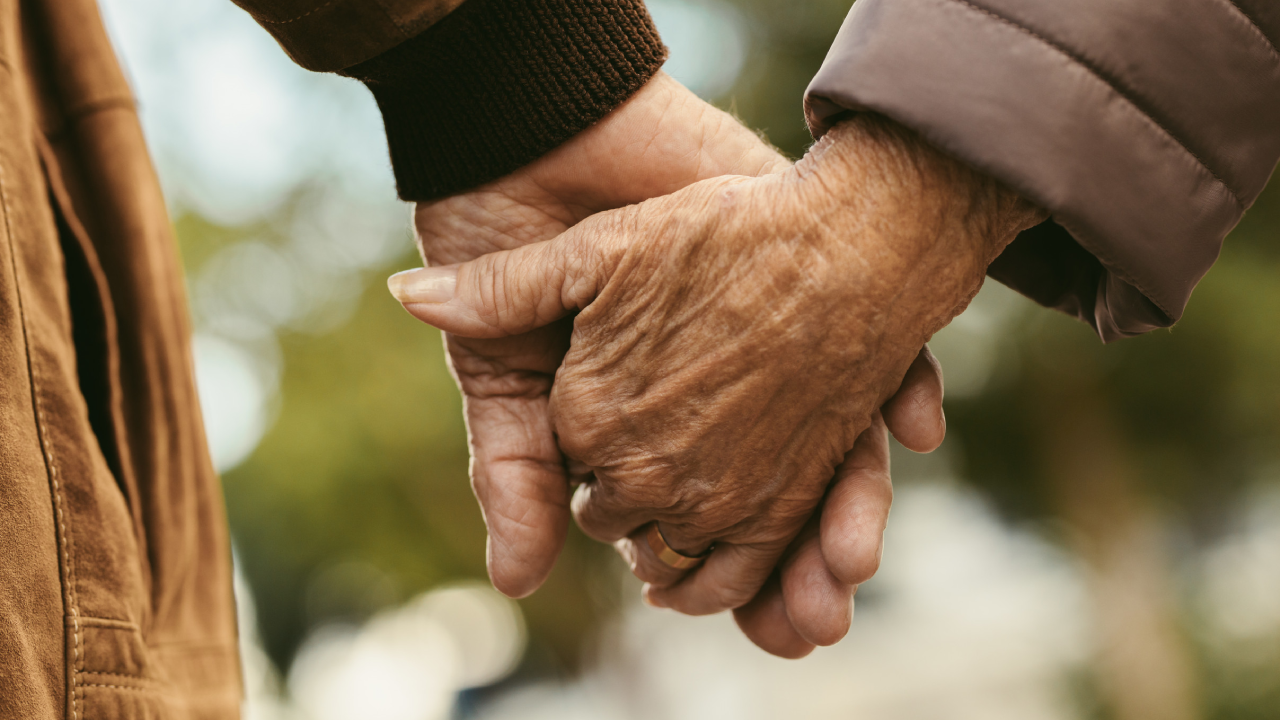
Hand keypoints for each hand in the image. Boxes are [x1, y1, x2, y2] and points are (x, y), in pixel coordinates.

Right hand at [394, 114, 1043, 619]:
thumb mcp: (503, 367)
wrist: (553, 144)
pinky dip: (902, 391)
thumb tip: (512, 583)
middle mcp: (720, 402)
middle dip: (795, 577)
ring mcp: (771, 351)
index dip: (711, 578)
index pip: (689, 528)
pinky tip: (914, 425)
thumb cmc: (517, 250)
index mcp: (648, 431)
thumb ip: (511, 466)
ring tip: (853, 569)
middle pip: (774, 512)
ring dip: (850, 516)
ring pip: (833, 456)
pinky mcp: (805, 288)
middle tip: (809, 627)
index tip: (738, 619)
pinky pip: (879, 356)